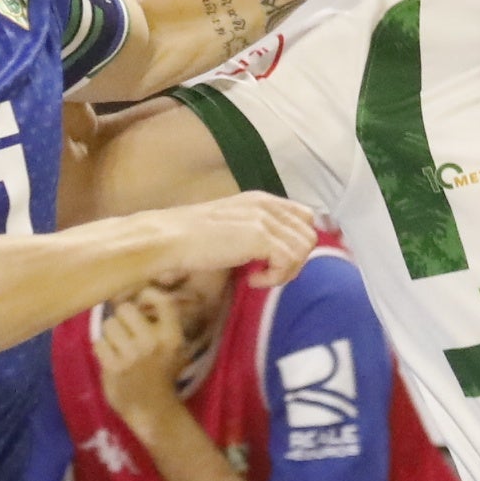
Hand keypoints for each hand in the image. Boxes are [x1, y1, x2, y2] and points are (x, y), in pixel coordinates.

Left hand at [93, 284, 192, 407]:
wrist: (153, 410)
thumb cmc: (162, 375)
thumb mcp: (174, 349)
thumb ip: (162, 324)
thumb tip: (139, 296)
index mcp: (172, 336)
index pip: (162, 301)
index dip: (147, 295)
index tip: (141, 302)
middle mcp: (153, 342)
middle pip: (125, 309)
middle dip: (122, 319)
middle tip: (126, 332)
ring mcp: (132, 355)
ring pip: (109, 325)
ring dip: (111, 335)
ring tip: (119, 348)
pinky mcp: (114, 367)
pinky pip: (98, 343)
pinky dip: (103, 350)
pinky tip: (112, 360)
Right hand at [154, 192, 320, 289]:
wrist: (171, 238)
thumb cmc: (193, 238)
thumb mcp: (233, 226)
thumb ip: (258, 230)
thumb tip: (278, 252)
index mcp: (262, 200)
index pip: (305, 217)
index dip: (297, 242)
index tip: (276, 259)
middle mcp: (267, 205)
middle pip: (308, 236)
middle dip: (294, 260)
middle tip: (268, 272)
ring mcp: (265, 220)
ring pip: (304, 250)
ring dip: (285, 271)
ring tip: (259, 276)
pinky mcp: (259, 237)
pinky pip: (289, 262)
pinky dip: (274, 278)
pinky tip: (252, 280)